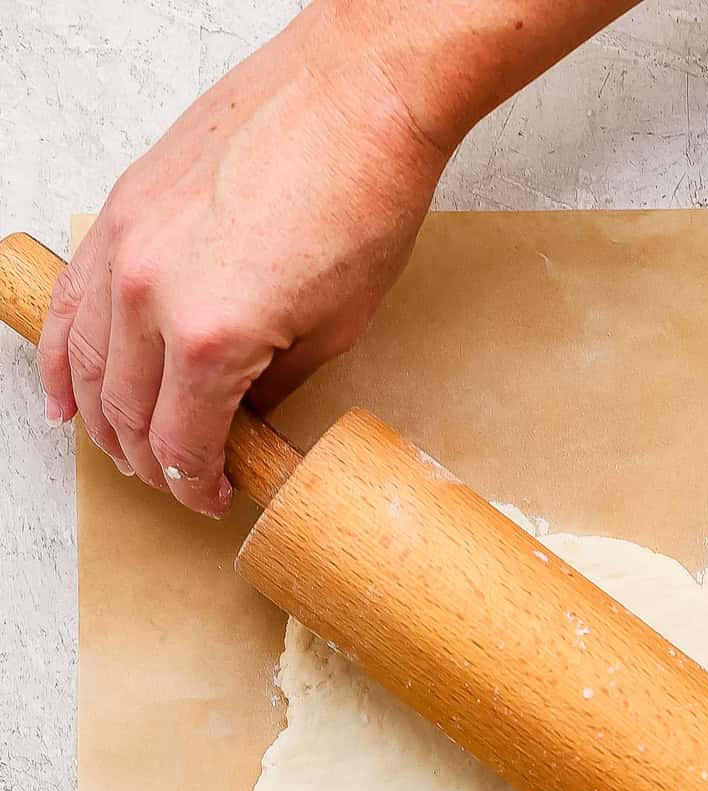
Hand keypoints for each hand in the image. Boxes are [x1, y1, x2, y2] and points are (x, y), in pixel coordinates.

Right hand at [37, 2, 450, 518]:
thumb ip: (271, 389)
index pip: (181, 444)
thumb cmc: (363, 201)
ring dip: (103, 420)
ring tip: (127, 450)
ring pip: (87, 364)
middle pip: (127, 413)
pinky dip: (64, 356)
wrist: (356, 96)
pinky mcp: (121, 208)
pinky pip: (72, 300)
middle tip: (180, 480)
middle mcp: (151, 295)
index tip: (213, 498)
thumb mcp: (334, 331)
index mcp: (210, 337)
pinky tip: (66, 395)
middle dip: (152, 462)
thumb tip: (240, 423)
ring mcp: (126, 247)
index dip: (196, 486)